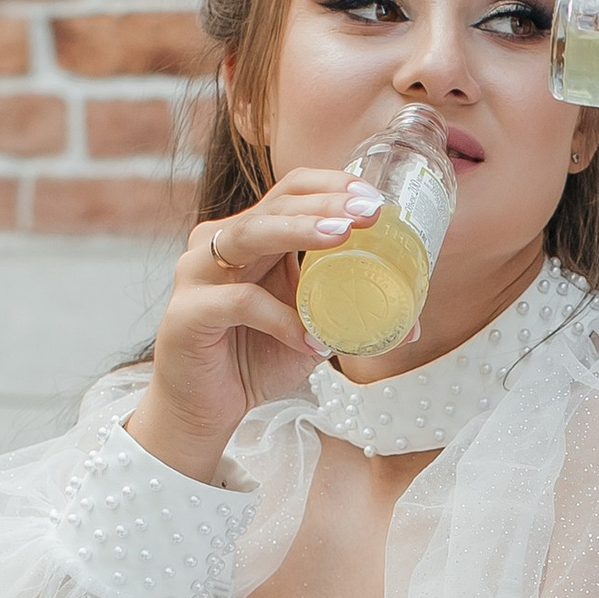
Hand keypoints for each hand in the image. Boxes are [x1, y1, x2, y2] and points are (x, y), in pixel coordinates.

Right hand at [124, 172, 367, 481]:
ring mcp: (197, 273)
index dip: (333, 187)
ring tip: (343, 237)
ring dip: (299, 232)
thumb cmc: (253, 360)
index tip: (376, 199)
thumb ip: (349, 318)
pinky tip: (314, 341)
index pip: (291, 191)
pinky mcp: (187, 312)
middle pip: (275, 205)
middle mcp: (220, 244)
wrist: (204, 410)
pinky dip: (282, 320)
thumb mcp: (311, 332)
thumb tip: (411, 322)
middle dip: (326, 203)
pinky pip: (240, 303)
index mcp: (252, 237)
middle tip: (368, 212)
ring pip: (250, 234)